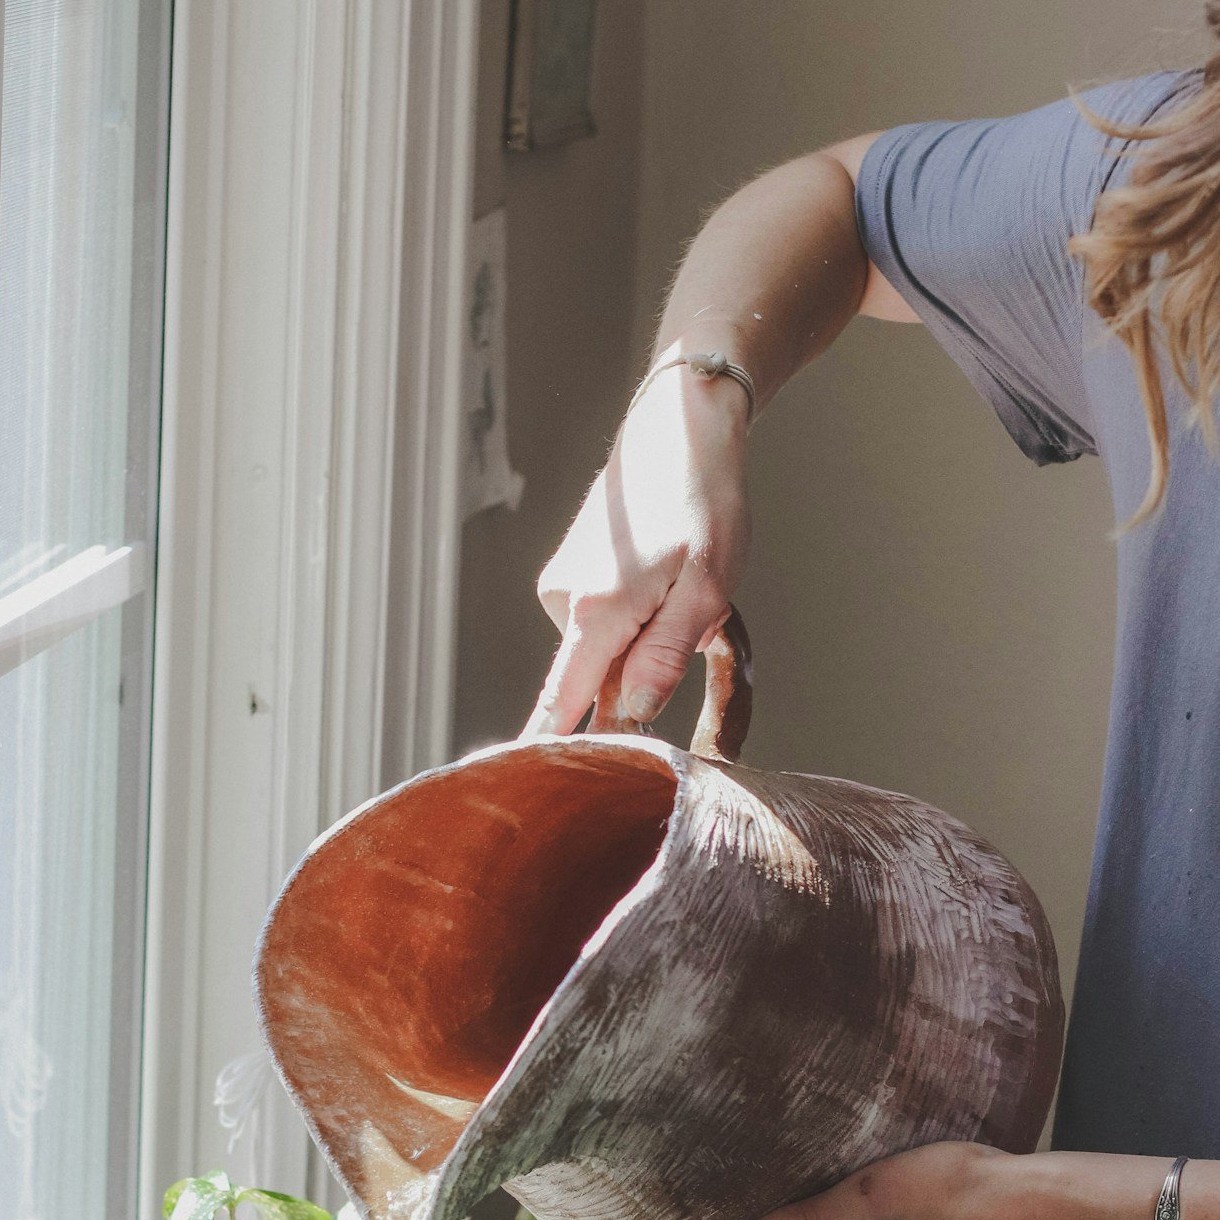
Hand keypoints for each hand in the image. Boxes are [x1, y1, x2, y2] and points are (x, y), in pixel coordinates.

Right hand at [525, 360, 750, 737]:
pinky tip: (662, 574)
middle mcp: (564, 600)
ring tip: (683, 586)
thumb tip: (630, 714)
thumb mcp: (706, 588)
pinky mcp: (571, 574)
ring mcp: (563, 585)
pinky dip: (636, 615)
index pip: (561, 703)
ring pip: (605, 649)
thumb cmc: (704, 503)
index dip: (546, 750)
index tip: (513, 791)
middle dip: (644, 674)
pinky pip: (603, 623)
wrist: (681, 428)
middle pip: (595, 681)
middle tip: (695, 625)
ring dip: (647, 638)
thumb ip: (664, 658)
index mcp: (596, 611)